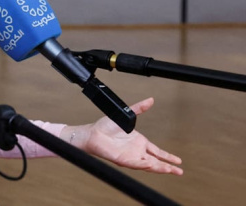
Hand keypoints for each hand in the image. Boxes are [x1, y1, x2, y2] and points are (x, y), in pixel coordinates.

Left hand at [66, 97, 183, 174]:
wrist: (92, 133)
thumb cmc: (106, 126)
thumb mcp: (127, 115)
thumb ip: (139, 108)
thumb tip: (151, 100)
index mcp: (139, 142)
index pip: (157, 152)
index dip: (168, 156)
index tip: (178, 161)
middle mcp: (136, 151)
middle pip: (156, 161)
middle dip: (168, 167)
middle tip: (180, 172)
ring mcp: (130, 156)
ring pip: (148, 164)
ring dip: (159, 168)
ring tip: (170, 170)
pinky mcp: (122, 159)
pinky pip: (135, 163)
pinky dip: (143, 164)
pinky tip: (151, 165)